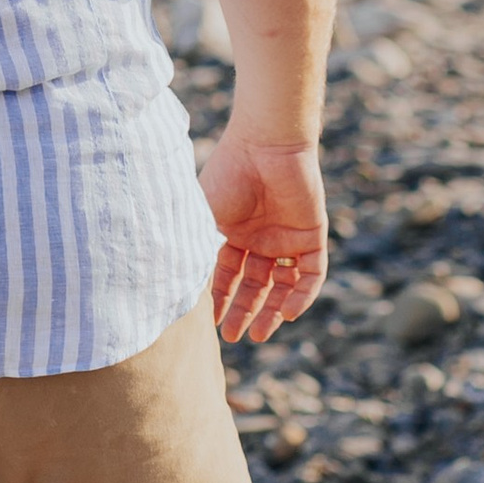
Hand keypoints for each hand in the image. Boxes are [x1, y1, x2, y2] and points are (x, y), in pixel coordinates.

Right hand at [199, 127, 327, 344]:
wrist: (263, 145)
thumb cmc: (226, 176)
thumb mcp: (202, 219)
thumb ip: (193, 252)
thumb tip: (172, 289)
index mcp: (232, 232)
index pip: (227, 275)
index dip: (220, 299)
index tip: (211, 324)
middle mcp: (260, 238)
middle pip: (255, 285)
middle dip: (244, 311)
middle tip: (234, 337)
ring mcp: (286, 238)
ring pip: (283, 285)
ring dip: (273, 311)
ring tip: (260, 334)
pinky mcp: (311, 235)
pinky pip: (311, 274)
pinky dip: (302, 295)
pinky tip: (290, 314)